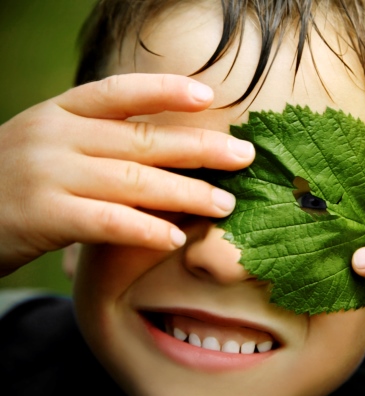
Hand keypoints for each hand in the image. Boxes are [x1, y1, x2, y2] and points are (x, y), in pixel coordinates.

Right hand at [0, 73, 254, 274]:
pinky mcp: (43, 215)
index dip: (166, 90)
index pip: (120, 92)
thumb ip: (99, 141)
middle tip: (244, 156)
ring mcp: (49, 173)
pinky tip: (176, 238)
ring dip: (187, 193)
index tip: (208, 96)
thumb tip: (169, 151)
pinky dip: (145, 229)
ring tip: (225, 204)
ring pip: (134, 181)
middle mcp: (57, 135)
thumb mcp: (52, 143)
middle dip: (200, 148)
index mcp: (61, 110)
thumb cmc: (17, 179)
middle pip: (143, 139)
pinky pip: (107, 221)